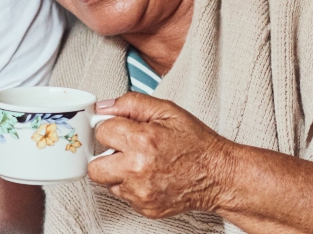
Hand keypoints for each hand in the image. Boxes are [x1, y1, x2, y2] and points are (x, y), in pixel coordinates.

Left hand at [87, 92, 236, 218]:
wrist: (218, 175)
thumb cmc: (196, 143)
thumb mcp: (168, 111)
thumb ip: (132, 104)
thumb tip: (103, 106)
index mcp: (142, 140)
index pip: (101, 132)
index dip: (111, 128)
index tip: (120, 130)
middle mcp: (137, 169)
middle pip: (94, 167)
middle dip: (105, 156)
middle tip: (123, 151)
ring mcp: (140, 192)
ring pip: (108, 183)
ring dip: (119, 173)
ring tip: (142, 164)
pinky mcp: (144, 208)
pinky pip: (124, 196)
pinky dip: (132, 187)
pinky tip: (150, 177)